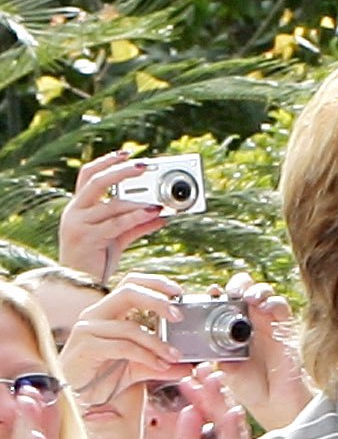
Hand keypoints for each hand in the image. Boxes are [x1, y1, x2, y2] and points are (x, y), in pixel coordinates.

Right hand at [58, 152, 167, 281]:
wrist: (78, 285)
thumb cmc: (95, 260)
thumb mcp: (116, 238)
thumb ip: (136, 225)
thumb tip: (162, 214)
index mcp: (79, 206)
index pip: (88, 175)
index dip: (106, 162)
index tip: (126, 153)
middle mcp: (75, 211)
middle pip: (95, 181)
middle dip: (120, 171)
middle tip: (143, 166)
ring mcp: (79, 224)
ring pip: (110, 205)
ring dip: (137, 202)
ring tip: (160, 201)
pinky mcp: (88, 238)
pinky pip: (115, 225)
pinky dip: (137, 219)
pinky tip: (154, 216)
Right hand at [59, 276, 183, 438]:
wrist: (75, 395)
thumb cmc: (102, 376)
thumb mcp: (138, 369)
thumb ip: (162, 365)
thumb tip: (190, 366)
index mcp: (109, 312)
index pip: (131, 284)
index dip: (155, 283)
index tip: (179, 292)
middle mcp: (97, 315)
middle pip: (128, 292)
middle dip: (157, 300)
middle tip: (179, 316)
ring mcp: (89, 329)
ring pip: (129, 326)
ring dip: (157, 342)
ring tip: (176, 357)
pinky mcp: (87, 346)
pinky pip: (122, 346)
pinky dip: (145, 356)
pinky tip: (160, 366)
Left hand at [206, 279, 310, 430]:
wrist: (274, 404)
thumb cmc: (249, 389)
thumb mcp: (223, 369)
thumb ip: (212, 353)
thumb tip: (197, 341)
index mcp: (230, 327)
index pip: (223, 300)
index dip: (217, 293)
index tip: (211, 293)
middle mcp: (250, 322)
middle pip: (244, 289)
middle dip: (237, 284)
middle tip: (231, 292)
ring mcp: (268, 324)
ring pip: (263, 292)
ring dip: (256, 289)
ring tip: (248, 297)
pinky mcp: (286, 329)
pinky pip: (281, 306)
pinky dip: (273, 302)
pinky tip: (265, 307)